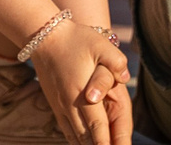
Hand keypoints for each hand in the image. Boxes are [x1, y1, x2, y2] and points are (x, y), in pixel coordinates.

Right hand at [30, 22, 133, 144]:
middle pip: (86, 137)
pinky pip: (66, 129)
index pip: (97, 126)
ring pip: (75, 136)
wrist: (45, 36)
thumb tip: (125, 77)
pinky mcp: (55, 105)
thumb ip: (116, 61)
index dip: (105, 143)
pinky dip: (76, 140)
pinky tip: (83, 144)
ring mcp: (60, 107)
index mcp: (83, 94)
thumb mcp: (100, 44)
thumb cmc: (76, 39)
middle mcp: (70, 105)